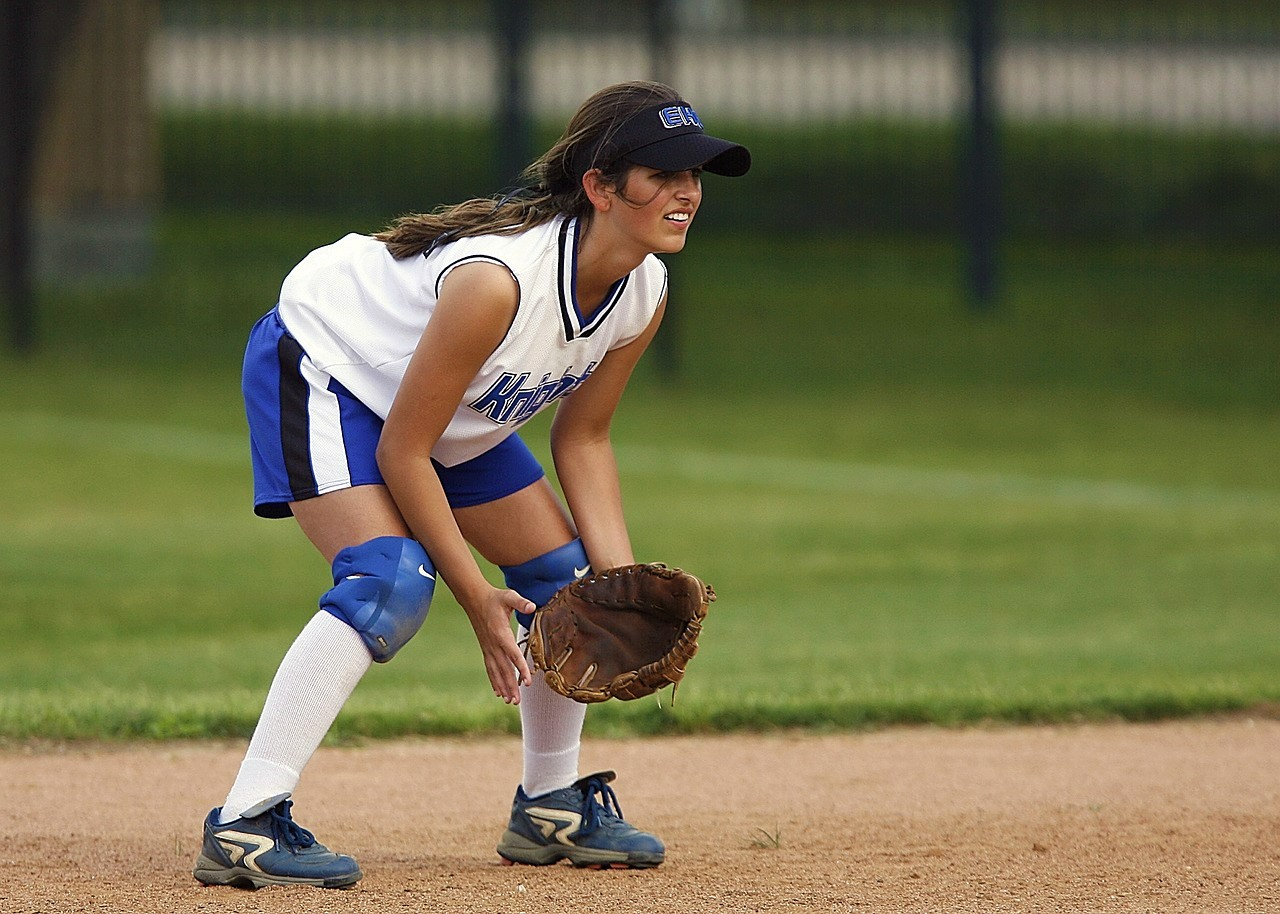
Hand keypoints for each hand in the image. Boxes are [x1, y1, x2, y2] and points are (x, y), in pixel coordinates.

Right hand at [464, 587, 534, 703]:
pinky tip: (498, 692)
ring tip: (510, 701)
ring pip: (496, 671)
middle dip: (511, 685)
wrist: (475, 599)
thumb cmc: (494, 598)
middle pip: (504, 669)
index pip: (513, 655)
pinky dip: (494, 681)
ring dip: (503, 687)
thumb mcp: (509, 596)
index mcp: (501, 634)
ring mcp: (488, 648)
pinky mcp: (486, 649)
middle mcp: (493, 645)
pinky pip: (490, 668)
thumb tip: (532, 607)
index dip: (521, 668)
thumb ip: (521, 602)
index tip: (528, 682)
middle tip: (517, 701)